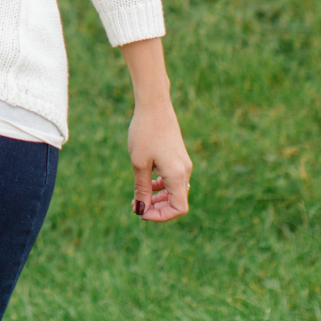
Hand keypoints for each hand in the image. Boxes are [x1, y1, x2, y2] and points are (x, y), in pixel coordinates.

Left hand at [128, 98, 191, 220]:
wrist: (154, 105)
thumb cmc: (144, 132)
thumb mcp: (139, 163)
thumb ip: (141, 188)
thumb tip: (141, 210)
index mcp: (177, 175)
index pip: (179, 208)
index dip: (161, 215)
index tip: (141, 211)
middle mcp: (184, 171)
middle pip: (176, 201)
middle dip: (157, 207)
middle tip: (136, 205)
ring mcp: (183, 164)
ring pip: (174, 191)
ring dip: (158, 198)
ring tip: (138, 196)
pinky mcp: (178, 157)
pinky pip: (172, 179)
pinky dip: (160, 186)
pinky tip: (146, 183)